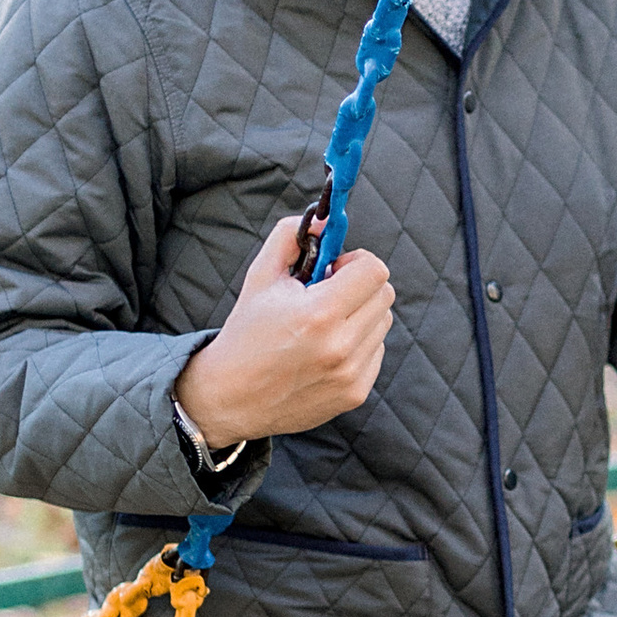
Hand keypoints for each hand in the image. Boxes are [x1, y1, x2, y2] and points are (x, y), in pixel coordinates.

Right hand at [174, 213, 392, 442]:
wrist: (232, 397)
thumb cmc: (246, 333)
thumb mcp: (261, 277)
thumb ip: (291, 237)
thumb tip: (326, 219)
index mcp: (318, 313)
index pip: (374, 270)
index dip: (357, 261)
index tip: (336, 268)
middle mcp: (340, 346)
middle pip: (384, 294)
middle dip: (361, 285)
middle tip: (329, 294)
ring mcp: (351, 373)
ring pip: (383, 322)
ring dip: (361, 314)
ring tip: (325, 323)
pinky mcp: (355, 393)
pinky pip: (376, 351)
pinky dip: (359, 343)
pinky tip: (326, 349)